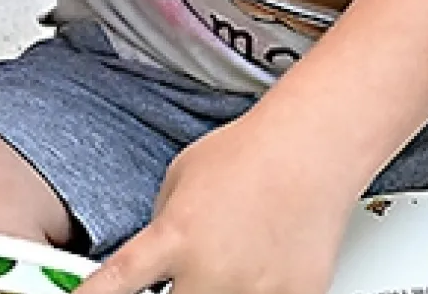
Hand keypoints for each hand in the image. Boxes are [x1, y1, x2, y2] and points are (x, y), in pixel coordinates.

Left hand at [76, 113, 358, 293]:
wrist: (311, 147)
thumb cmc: (248, 154)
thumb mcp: (179, 184)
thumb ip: (161, 232)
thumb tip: (154, 265)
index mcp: (173, 238)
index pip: (116, 285)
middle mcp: (210, 270)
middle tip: (183, 274)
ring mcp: (253, 289)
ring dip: (215, 289)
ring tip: (232, 258)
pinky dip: (257, 288)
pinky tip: (263, 264)